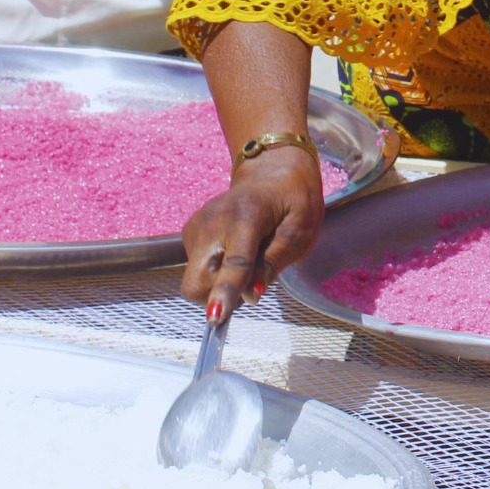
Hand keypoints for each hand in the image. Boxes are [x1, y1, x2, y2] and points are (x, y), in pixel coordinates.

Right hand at [180, 151, 324, 322]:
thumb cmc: (292, 201)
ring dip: (221, 281)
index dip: (225, 291)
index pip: (235, 262)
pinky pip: (197, 270)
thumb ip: (275, 261)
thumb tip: (253, 294)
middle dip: (218, 293)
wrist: (271, 172)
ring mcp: (197, 225)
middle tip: (253, 279)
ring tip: (249, 257)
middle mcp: (213, 219)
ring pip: (196, 279)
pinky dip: (216, 271)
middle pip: (198, 279)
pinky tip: (235, 251)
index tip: (215, 316)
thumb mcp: (300, 230)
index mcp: (246, 216)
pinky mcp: (190, 232)